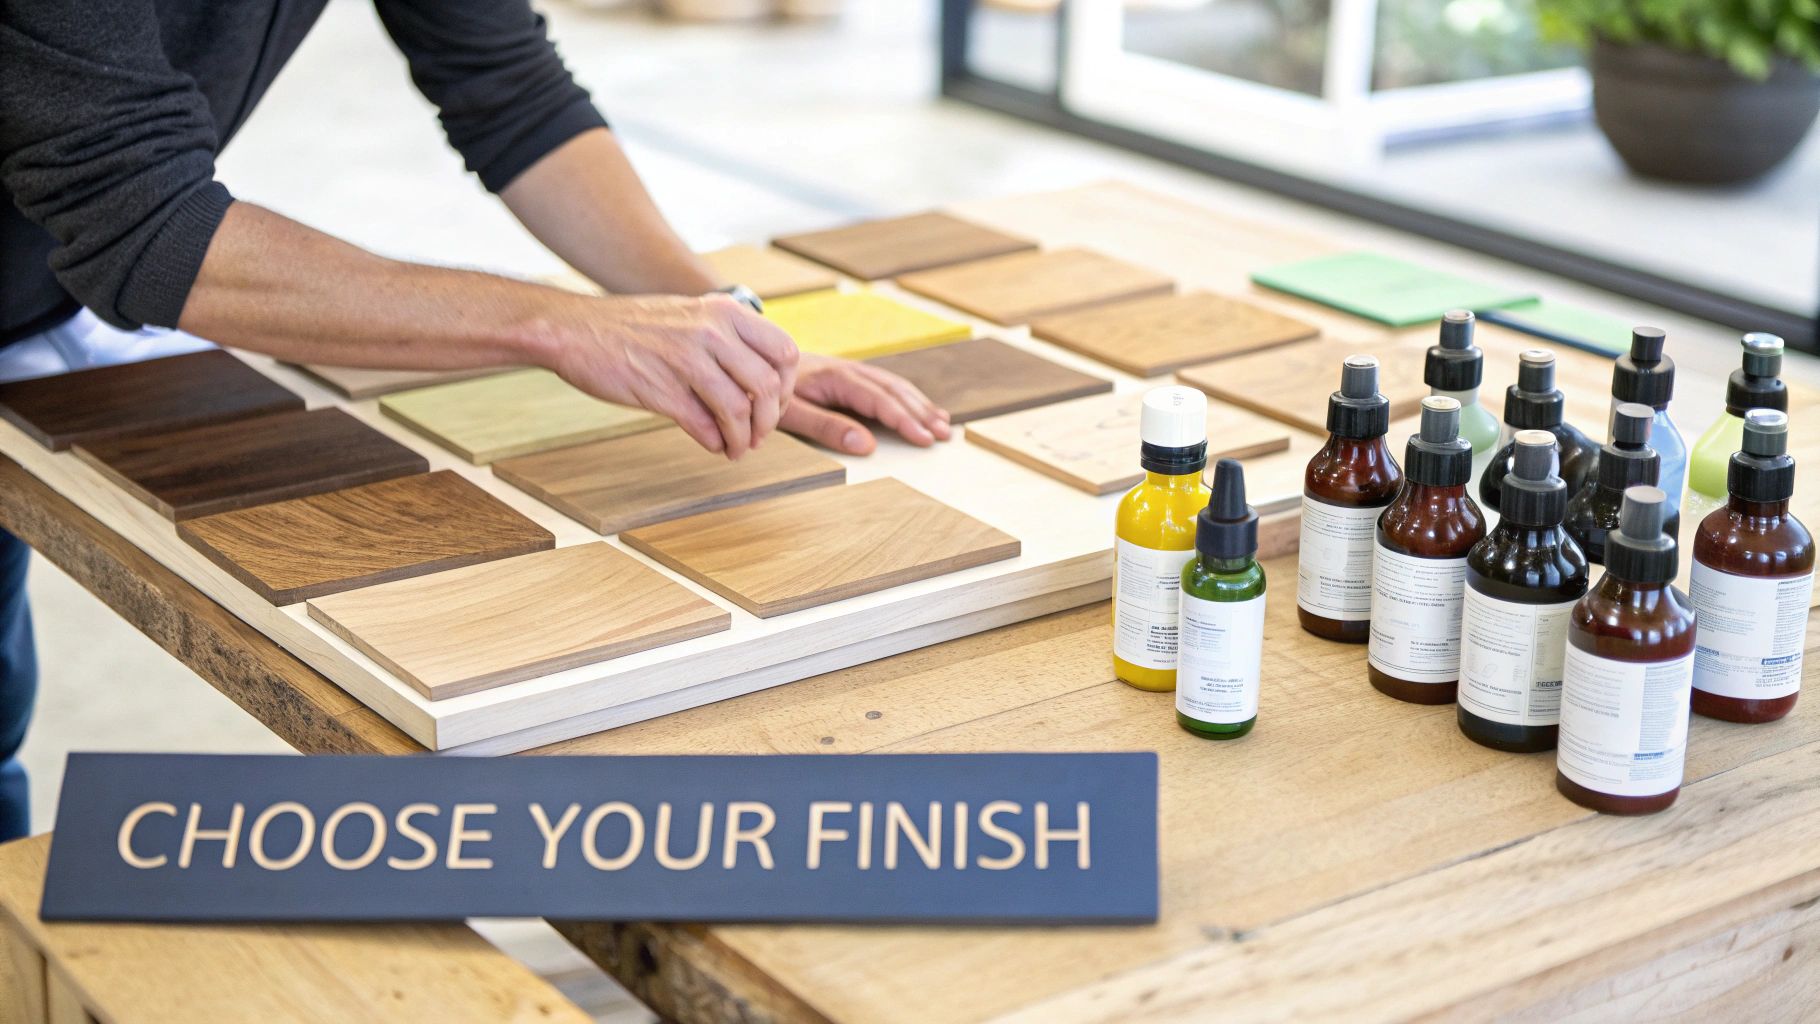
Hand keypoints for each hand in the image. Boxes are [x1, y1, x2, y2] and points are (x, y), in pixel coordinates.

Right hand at [550, 293, 797, 458]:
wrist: (576, 330)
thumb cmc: (633, 327)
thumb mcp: (691, 315)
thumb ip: (727, 339)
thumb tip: (762, 382)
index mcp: (724, 312)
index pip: (784, 352)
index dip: (787, 386)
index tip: (776, 403)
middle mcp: (711, 332)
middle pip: (768, 386)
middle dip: (770, 420)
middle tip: (759, 434)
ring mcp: (686, 361)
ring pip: (739, 411)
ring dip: (743, 438)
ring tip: (737, 447)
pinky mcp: (661, 391)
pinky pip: (705, 426)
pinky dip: (717, 443)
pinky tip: (714, 446)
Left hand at [781, 353, 951, 454]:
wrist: (752, 361)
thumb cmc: (769, 393)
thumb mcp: (791, 415)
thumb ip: (827, 428)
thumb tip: (866, 446)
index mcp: (836, 378)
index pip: (879, 399)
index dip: (904, 419)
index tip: (924, 438)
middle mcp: (848, 370)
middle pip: (894, 391)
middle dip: (921, 413)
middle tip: (943, 435)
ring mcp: (850, 371)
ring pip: (894, 386)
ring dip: (919, 405)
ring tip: (942, 424)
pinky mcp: (848, 375)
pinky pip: (885, 385)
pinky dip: (907, 398)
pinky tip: (920, 408)